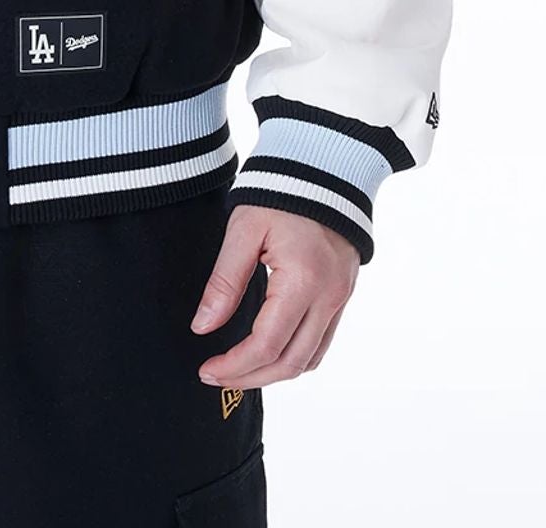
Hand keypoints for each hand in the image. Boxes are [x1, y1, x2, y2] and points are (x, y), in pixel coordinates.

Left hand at [189, 202, 359, 387]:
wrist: (323, 168)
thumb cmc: (280, 191)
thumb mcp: (244, 229)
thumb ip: (224, 281)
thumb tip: (203, 326)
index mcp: (303, 281)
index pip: (267, 344)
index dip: (235, 366)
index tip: (207, 369)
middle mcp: (329, 297)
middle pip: (291, 363)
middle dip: (251, 378)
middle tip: (216, 377)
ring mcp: (341, 299)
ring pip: (310, 360)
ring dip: (274, 373)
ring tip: (238, 370)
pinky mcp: (343, 295)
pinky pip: (321, 342)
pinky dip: (295, 357)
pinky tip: (268, 352)